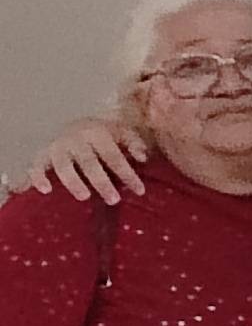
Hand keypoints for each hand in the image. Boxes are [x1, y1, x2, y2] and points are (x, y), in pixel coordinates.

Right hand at [17, 117, 148, 205]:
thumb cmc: (105, 136)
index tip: (140, 191)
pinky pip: (35, 167)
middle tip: (114, 200)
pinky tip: (45, 191)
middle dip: (101, 182)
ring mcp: (57, 148)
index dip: (127, 173)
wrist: (77, 125)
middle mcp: (75, 139)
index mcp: (97, 133)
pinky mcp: (41, 156)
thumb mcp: (123, 133)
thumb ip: (135, 143)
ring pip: (63, 166)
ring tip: (85, 197)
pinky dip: (38, 178)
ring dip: (73, 182)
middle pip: (89, 162)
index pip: (114, 156)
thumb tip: (143, 158)